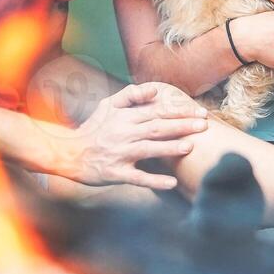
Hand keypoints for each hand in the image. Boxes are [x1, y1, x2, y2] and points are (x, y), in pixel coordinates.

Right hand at [68, 83, 208, 189]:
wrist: (70, 153)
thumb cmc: (94, 128)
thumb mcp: (108, 105)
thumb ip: (131, 95)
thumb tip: (155, 90)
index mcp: (125, 117)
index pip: (157, 111)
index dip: (179, 111)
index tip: (200, 112)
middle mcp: (124, 133)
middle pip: (157, 128)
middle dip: (182, 126)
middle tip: (204, 126)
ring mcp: (120, 154)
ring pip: (148, 149)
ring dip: (170, 148)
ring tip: (190, 147)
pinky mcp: (115, 173)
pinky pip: (137, 177)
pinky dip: (154, 181)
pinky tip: (171, 183)